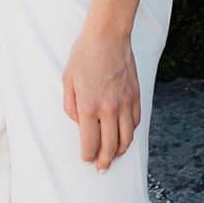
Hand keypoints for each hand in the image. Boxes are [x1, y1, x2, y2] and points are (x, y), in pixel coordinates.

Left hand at [62, 30, 140, 172]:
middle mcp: (108, 109)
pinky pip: (135, 123)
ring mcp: (124, 104)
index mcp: (89, 106)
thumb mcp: (67, 79)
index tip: (86, 159)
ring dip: (120, 152)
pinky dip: (130, 134)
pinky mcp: (136, 96)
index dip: (88, 156)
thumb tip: (79, 123)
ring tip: (114, 156)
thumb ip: (71, 106)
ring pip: (126, 139)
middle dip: (105, 161)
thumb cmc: (84, 55)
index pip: (90, 143)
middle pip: (110, 147)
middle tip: (101, 167)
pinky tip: (124, 135)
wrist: (107, 35)